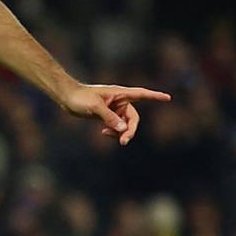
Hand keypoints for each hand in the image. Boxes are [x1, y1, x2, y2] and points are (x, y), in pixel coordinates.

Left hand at [57, 83, 171, 144]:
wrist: (67, 97)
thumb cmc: (80, 97)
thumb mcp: (95, 107)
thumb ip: (110, 117)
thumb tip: (123, 129)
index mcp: (120, 93)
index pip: (142, 94)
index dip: (155, 96)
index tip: (168, 98)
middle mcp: (120, 101)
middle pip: (133, 118)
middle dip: (130, 130)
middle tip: (124, 141)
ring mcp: (114, 109)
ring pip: (125, 124)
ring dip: (120, 132)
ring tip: (107, 135)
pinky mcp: (107, 116)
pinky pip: (117, 127)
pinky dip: (113, 132)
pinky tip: (104, 133)